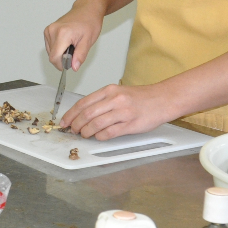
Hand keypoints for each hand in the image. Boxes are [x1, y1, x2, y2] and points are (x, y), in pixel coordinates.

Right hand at [44, 5, 103, 70]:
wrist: (87, 10)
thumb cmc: (89, 22)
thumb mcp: (88, 41)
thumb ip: (80, 55)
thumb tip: (74, 66)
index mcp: (62, 33)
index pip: (54, 57)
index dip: (61, 65)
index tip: (70, 65)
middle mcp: (53, 30)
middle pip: (52, 55)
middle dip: (62, 58)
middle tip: (75, 51)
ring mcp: (49, 30)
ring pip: (50, 51)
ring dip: (60, 53)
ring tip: (71, 45)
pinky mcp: (47, 30)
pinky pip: (50, 46)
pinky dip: (57, 48)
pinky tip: (66, 42)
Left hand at [61, 82, 176, 139]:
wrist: (163, 99)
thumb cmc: (141, 98)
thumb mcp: (118, 92)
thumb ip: (102, 101)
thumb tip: (82, 113)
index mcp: (109, 91)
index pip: (83, 103)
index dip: (71, 114)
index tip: (64, 121)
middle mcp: (115, 100)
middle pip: (87, 114)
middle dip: (76, 124)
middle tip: (73, 130)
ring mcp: (123, 112)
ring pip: (96, 124)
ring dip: (86, 131)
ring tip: (84, 134)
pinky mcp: (131, 124)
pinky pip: (110, 132)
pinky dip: (100, 136)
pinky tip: (98, 137)